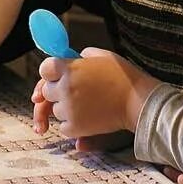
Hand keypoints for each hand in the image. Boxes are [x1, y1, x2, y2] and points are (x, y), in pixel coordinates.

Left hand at [36, 47, 158, 139]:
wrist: (138, 102)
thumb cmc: (123, 76)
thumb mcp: (101, 56)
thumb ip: (81, 56)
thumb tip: (71, 58)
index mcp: (69, 68)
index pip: (44, 69)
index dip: (50, 73)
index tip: (55, 77)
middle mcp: (65, 88)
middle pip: (47, 91)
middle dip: (57, 92)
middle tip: (75, 92)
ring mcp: (70, 109)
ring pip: (56, 111)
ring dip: (66, 109)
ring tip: (87, 105)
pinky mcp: (76, 128)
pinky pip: (64, 128)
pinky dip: (72, 125)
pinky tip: (87, 118)